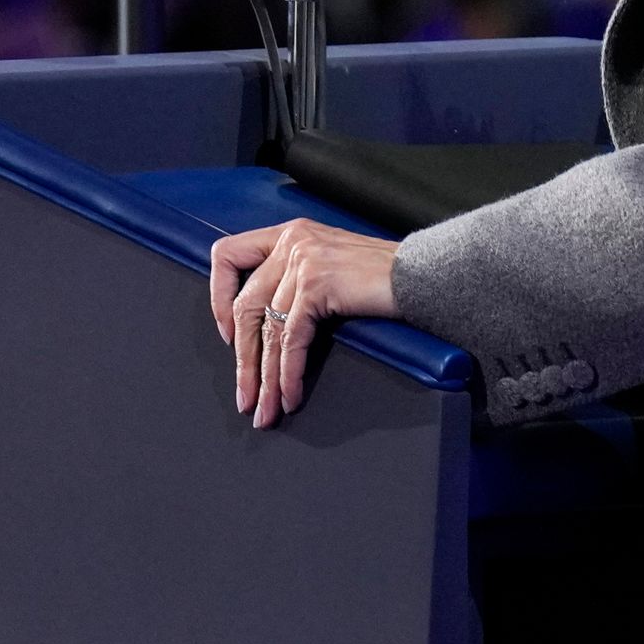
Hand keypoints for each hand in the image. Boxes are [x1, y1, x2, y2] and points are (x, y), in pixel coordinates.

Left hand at [207, 219, 400, 429]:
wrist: (425, 274)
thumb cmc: (384, 277)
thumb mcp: (330, 263)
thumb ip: (296, 278)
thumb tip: (268, 324)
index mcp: (289, 234)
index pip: (227, 254)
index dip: (217, 297)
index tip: (229, 336)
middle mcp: (291, 242)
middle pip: (245, 306)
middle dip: (244, 361)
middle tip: (246, 397)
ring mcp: (303, 261)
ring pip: (268, 330)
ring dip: (265, 378)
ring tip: (266, 410)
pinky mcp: (318, 284)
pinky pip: (291, 340)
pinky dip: (288, 374)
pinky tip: (291, 396)